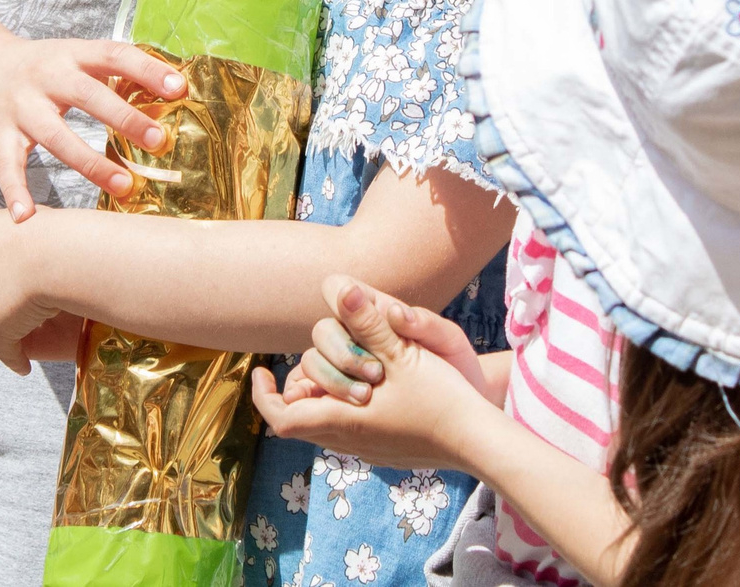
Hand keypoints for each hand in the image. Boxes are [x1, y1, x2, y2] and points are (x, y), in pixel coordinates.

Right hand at [0, 31, 185, 218]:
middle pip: (89, 95)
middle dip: (125, 117)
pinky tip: (26, 217)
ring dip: (91, 163)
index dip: (146, 69)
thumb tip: (170, 89)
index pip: (114, 55)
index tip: (179, 88)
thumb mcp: (71, 57)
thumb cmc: (37, 65)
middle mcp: (46, 77)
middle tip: (159, 140)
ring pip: (56, 135)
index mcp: (71, 54)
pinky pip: (7, 166)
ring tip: (124, 187)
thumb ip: (111, 75)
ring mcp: (21, 106)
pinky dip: (15, 191)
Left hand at [248, 276, 505, 475]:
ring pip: (325, 429)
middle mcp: (350, 442)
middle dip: (296, 390)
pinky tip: (365, 390)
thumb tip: (339, 286)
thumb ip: (369, 322)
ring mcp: (369, 452)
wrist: (480, 441)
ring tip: (334, 371)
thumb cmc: (442, 398)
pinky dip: (344, 410)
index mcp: (345, 421)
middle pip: (300, 422)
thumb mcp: (403, 354)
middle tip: (301, 365)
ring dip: (321, 400)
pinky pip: (350, 434)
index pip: (283, 418)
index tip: (260, 372)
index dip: (264, 396)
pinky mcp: (388, 453)